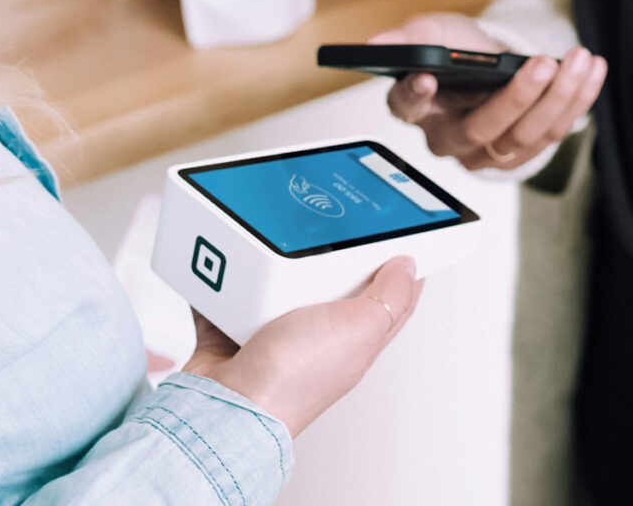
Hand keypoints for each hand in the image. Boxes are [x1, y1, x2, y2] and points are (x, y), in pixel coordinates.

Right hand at [182, 256, 422, 437]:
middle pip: (332, 285)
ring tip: (271, 242)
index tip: (398, 239)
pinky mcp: (233, 330)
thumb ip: (390, 297)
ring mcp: (275, 334)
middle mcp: (318, 338)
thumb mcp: (361, 328)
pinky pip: (229, 293)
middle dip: (329, 256)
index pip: (390, 301)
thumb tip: (409, 267)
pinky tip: (225, 258)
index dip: (399, 270)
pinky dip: (223, 276)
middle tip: (325, 230)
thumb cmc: (293, 378)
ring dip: (272, 262)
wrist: (229, 402)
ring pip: (279, 284)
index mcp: (356, 339)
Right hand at [370, 13, 606, 170]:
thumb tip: (378, 43)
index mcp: (418, 110)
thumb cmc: (457, 52)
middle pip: (481, 130)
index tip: (426, 77)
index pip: (408, 108)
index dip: (415, 96)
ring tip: (577, 60)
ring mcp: (489, 153)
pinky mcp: (524, 152)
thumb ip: (409, 38)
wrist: (491, 66)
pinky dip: (576, 101)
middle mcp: (450, 139)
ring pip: (524, 137)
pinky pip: (553, 134)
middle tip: (539, 65)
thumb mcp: (434, 33)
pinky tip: (592, 70)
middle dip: (515, 98)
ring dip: (557, 98)